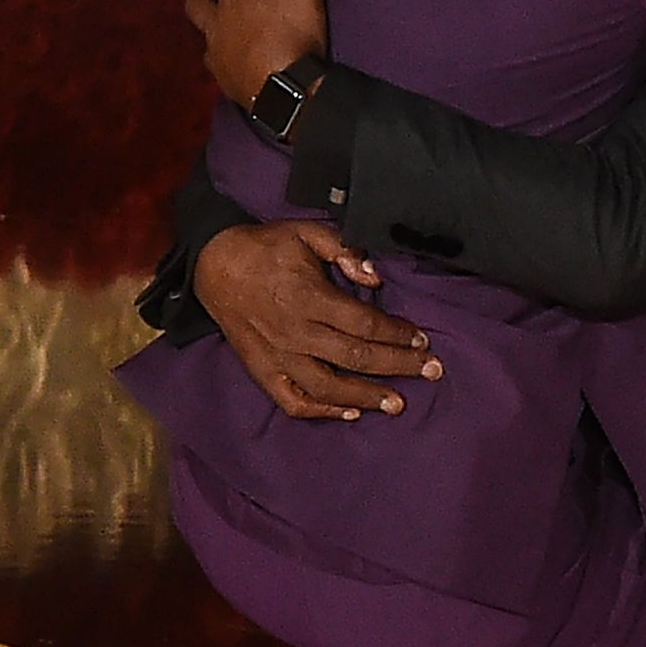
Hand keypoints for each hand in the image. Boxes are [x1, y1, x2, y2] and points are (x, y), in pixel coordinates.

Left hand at [184, 0, 327, 109]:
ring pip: (204, 33)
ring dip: (209, 22)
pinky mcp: (225, 81)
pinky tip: (232, 57)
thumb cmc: (296, 34)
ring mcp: (218, 54)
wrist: (291, 93)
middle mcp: (217, 23)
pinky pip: (216, 62)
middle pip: (197, 0)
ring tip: (220, 21)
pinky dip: (222, 53)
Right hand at [194, 222, 438, 420]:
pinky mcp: (262, 370)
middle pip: (356, 357)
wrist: (213, 265)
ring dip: (366, 396)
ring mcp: (278, 355)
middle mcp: (296, 332)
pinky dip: (321, 412)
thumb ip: (344, 249)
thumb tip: (375, 275)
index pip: (364, 323)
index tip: (422, 339)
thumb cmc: (266, 247)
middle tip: (432, 372)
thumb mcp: (307, 232)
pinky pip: (292, 400)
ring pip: (328, 386)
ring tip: (398, 404)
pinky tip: (349, 414)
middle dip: (399, 366)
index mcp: (309, 297)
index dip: (397, 333)